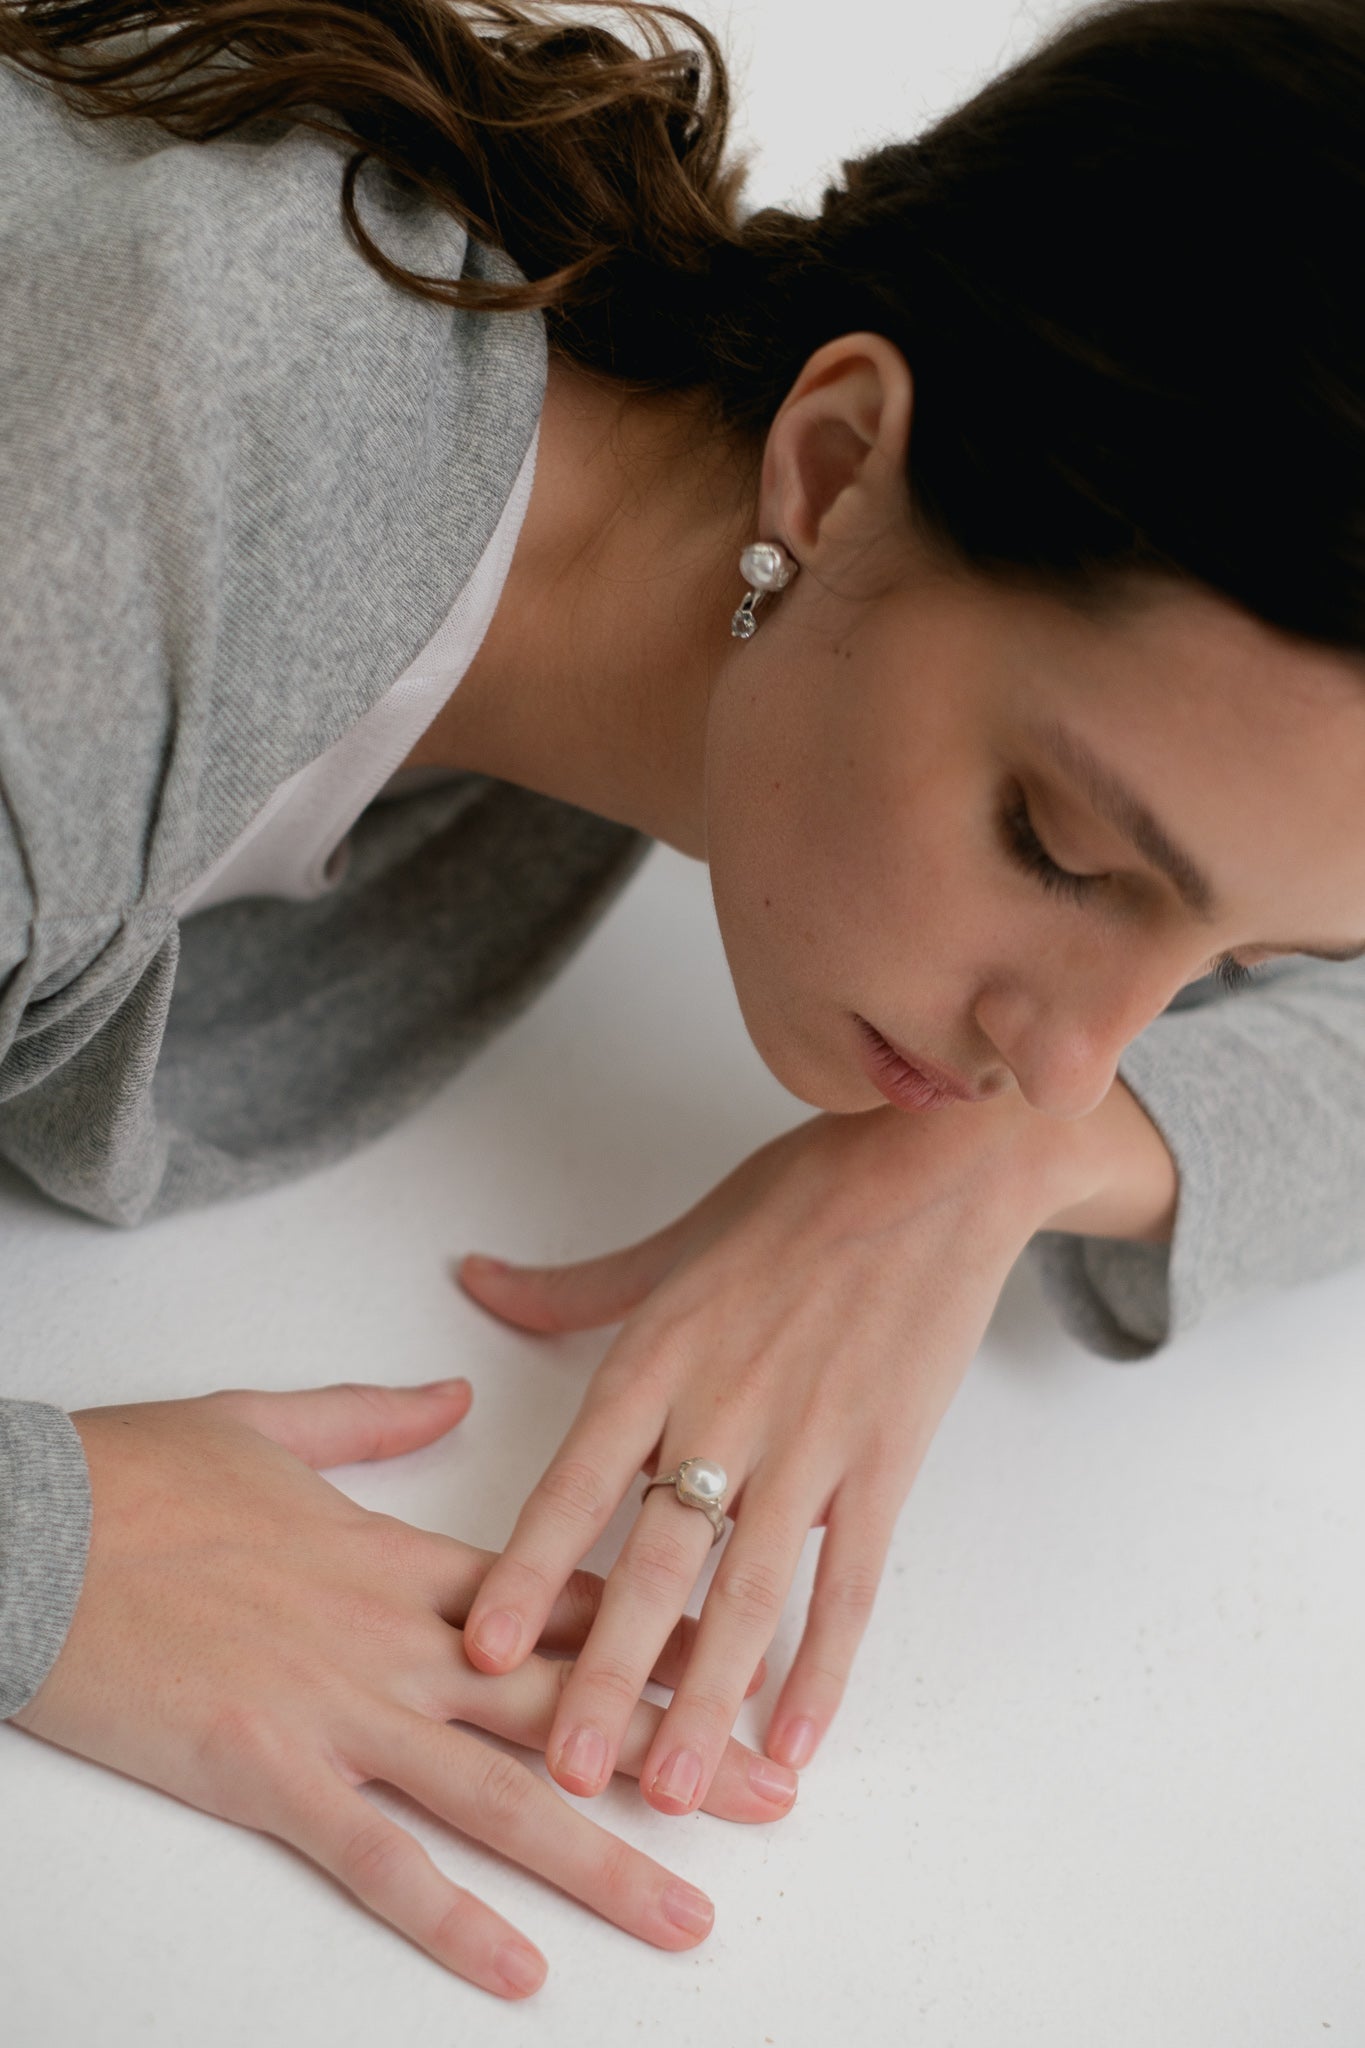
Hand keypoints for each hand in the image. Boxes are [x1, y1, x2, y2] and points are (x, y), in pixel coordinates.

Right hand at [11, 1379, 796, 2000]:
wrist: (29, 1526)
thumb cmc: (140, 1476)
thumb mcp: (271, 1422)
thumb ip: (378, 1416)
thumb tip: (453, 1393)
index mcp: (402, 1556)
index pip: (561, 1599)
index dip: (659, 1634)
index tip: (741, 1655)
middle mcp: (398, 1638)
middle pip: (565, 1703)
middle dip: (678, 1751)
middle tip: (775, 1799)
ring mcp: (339, 1710)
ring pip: (498, 1794)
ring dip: (602, 1859)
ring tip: (691, 1911)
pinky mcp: (268, 1773)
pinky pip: (377, 1859)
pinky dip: (450, 1918)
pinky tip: (521, 1969)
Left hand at [457, 1093, 1094, 1819]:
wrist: (941, 1160)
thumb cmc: (804, 1192)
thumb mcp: (677, 1236)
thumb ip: (575, 1286)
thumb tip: (475, 1282)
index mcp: (661, 1353)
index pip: (574, 1482)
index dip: (523, 1572)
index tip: (478, 1651)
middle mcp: (726, 1408)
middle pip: (653, 1563)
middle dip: (605, 1674)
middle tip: (564, 1768)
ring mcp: (813, 1441)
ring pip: (749, 1592)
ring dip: (706, 1699)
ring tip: (668, 1787)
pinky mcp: (888, 1458)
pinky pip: (853, 1580)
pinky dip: (828, 1664)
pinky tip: (797, 1739)